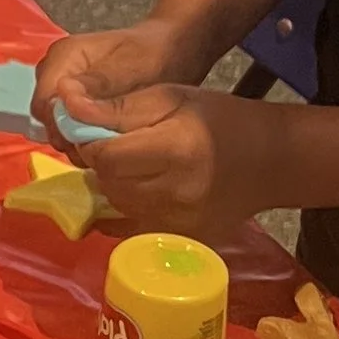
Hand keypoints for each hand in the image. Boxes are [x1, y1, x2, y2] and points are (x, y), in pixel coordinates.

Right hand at [33, 18, 209, 141]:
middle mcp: (55, 71)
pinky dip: (83, 137)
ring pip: (55, 124)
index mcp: (63, 56)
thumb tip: (66, 98)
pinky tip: (105, 140)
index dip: (61, 126)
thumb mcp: (132, 68)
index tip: (89, 142)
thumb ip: (99, 82)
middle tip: (102, 147)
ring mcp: (62, 87)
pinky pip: (67, 125)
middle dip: (70, 134)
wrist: (170, 52)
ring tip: (107, 145)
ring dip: (76, 138)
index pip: (44, 102)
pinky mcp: (72, 101)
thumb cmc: (154, 56)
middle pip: (46, 115)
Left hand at [77, 84, 296, 234]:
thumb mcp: (171, 97)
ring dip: (111, 185)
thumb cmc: (221, 119)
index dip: (92, 140)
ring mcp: (179, 225)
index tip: (100, 128)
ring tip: (135, 165)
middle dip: (101, 162)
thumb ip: (117, 107)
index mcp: (175, 151)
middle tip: (119, 145)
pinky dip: (124, 209)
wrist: (273, 161)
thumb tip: (66, 106)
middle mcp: (174, 195)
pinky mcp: (181, 242)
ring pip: (114, 207)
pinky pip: (130, 230)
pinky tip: (141, 190)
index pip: (104, 156)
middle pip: (106, 183)